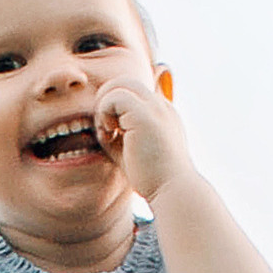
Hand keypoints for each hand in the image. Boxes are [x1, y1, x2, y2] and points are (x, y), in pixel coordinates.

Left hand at [95, 74, 197, 205]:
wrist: (172, 190)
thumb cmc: (152, 178)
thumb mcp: (131, 151)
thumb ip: (117, 136)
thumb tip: (100, 127)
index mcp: (162, 113)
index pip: (134, 94)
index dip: (116, 108)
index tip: (113, 133)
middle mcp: (161, 105)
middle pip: (126, 82)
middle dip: (107, 99)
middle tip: (104, 128)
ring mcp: (155, 107)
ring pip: (120, 84)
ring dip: (105, 105)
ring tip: (107, 131)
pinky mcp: (144, 115)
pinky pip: (114, 96)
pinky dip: (104, 111)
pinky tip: (109, 132)